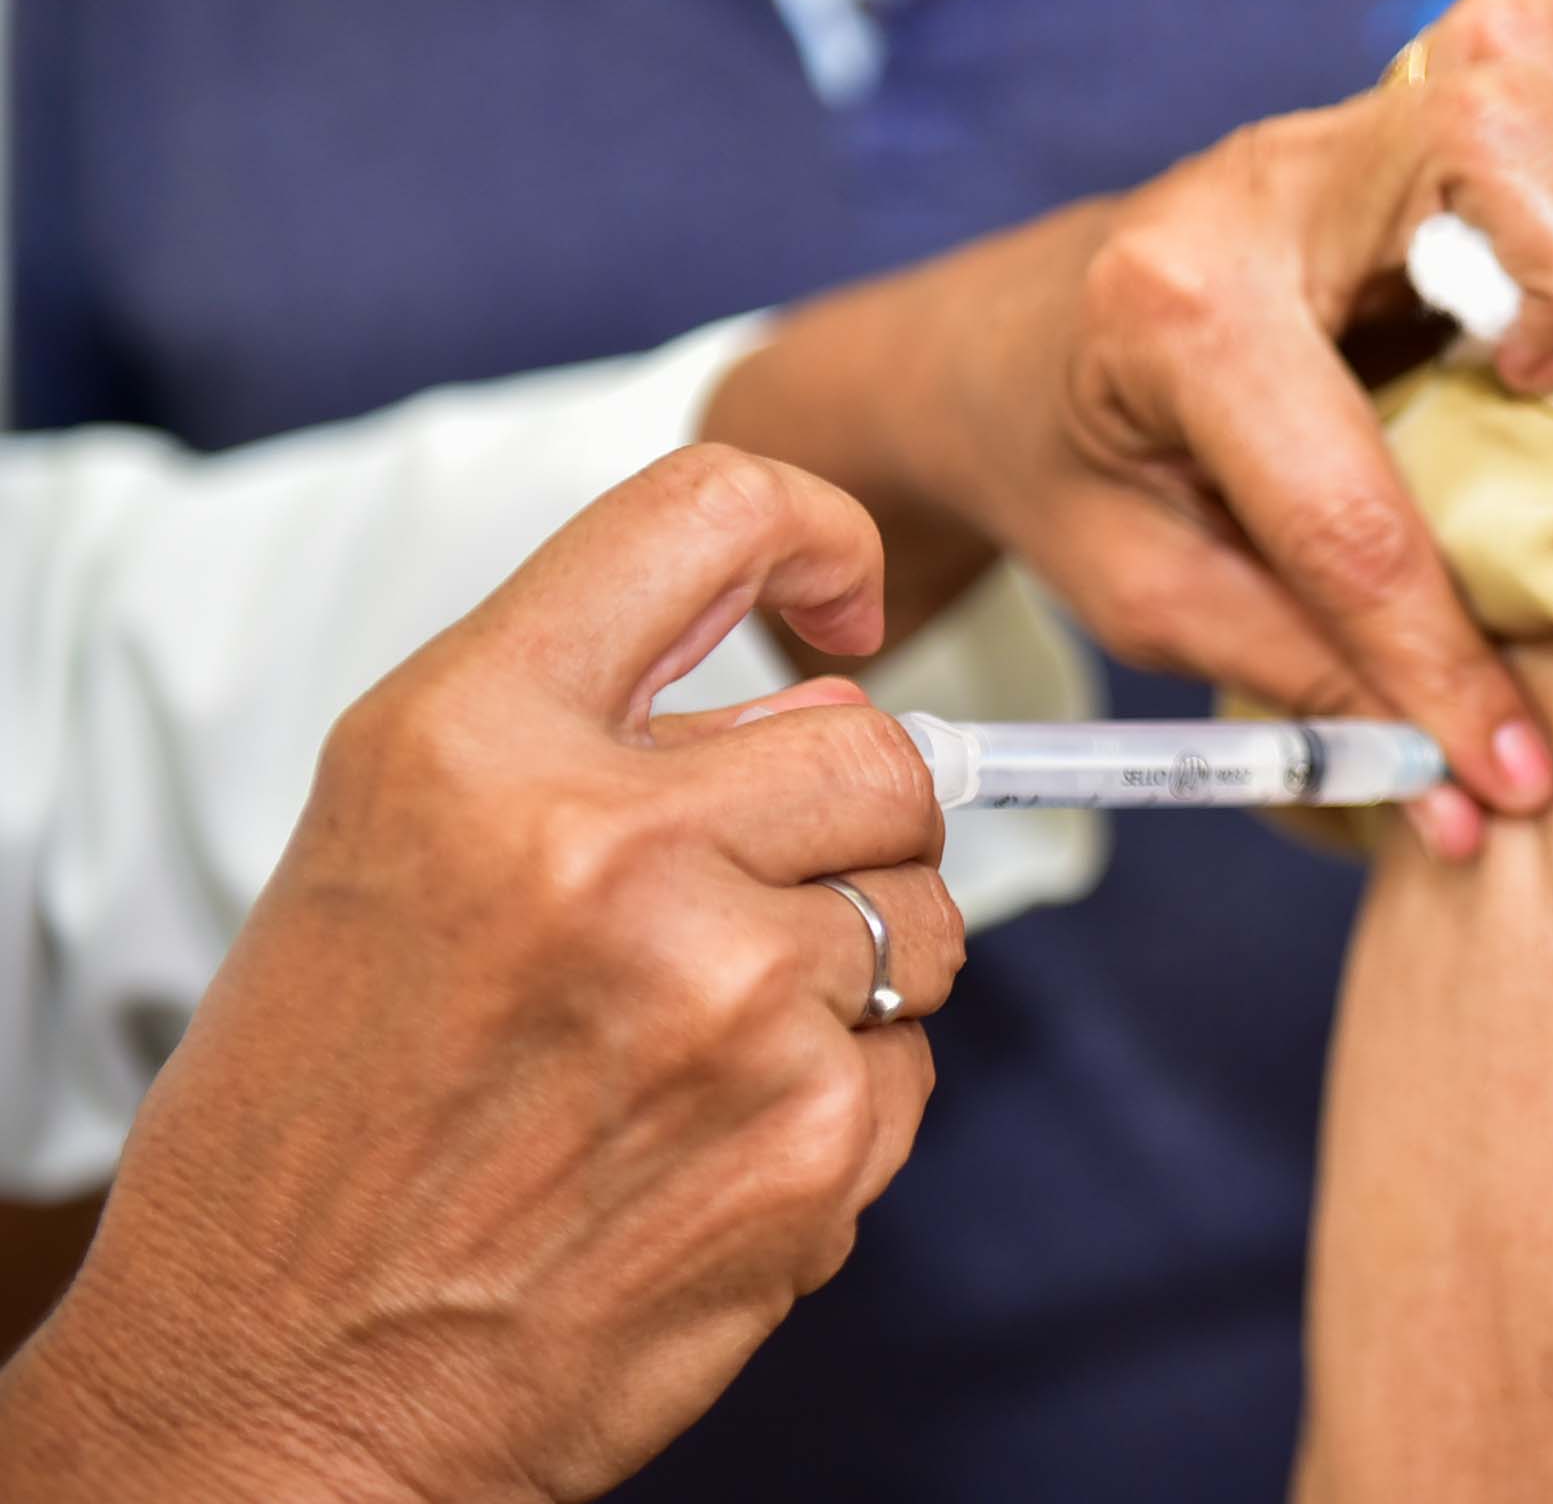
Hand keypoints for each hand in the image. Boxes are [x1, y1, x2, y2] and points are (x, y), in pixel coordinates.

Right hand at [0, 447, 964, 1502]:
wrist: (276, 1387)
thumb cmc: (323, 1113)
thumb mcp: (393, 852)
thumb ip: (598, 742)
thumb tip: (834, 702)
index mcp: (474, 744)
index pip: (705, 512)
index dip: (816, 535)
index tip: (842, 598)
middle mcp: (610, 849)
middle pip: (882, 753)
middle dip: (849, 825)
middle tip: (748, 905)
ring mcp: (727, 1001)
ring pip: (927, 918)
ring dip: (852, 974)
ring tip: (693, 1049)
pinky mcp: (806, 1142)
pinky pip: (913, 1065)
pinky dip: (839, 1103)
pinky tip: (702, 1151)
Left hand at [708, 0, 1552, 856]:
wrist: (998, 344)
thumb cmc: (1065, 467)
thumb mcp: (1143, 594)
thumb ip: (1295, 672)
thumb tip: (1461, 784)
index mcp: (1171, 313)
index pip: (1354, 499)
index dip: (1445, 660)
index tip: (1509, 774)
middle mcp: (1265, 180)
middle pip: (1484, 137)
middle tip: (1541, 401)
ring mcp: (1339, 124)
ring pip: (1523, 65)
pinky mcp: (1398, 112)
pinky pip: (1539, 72)